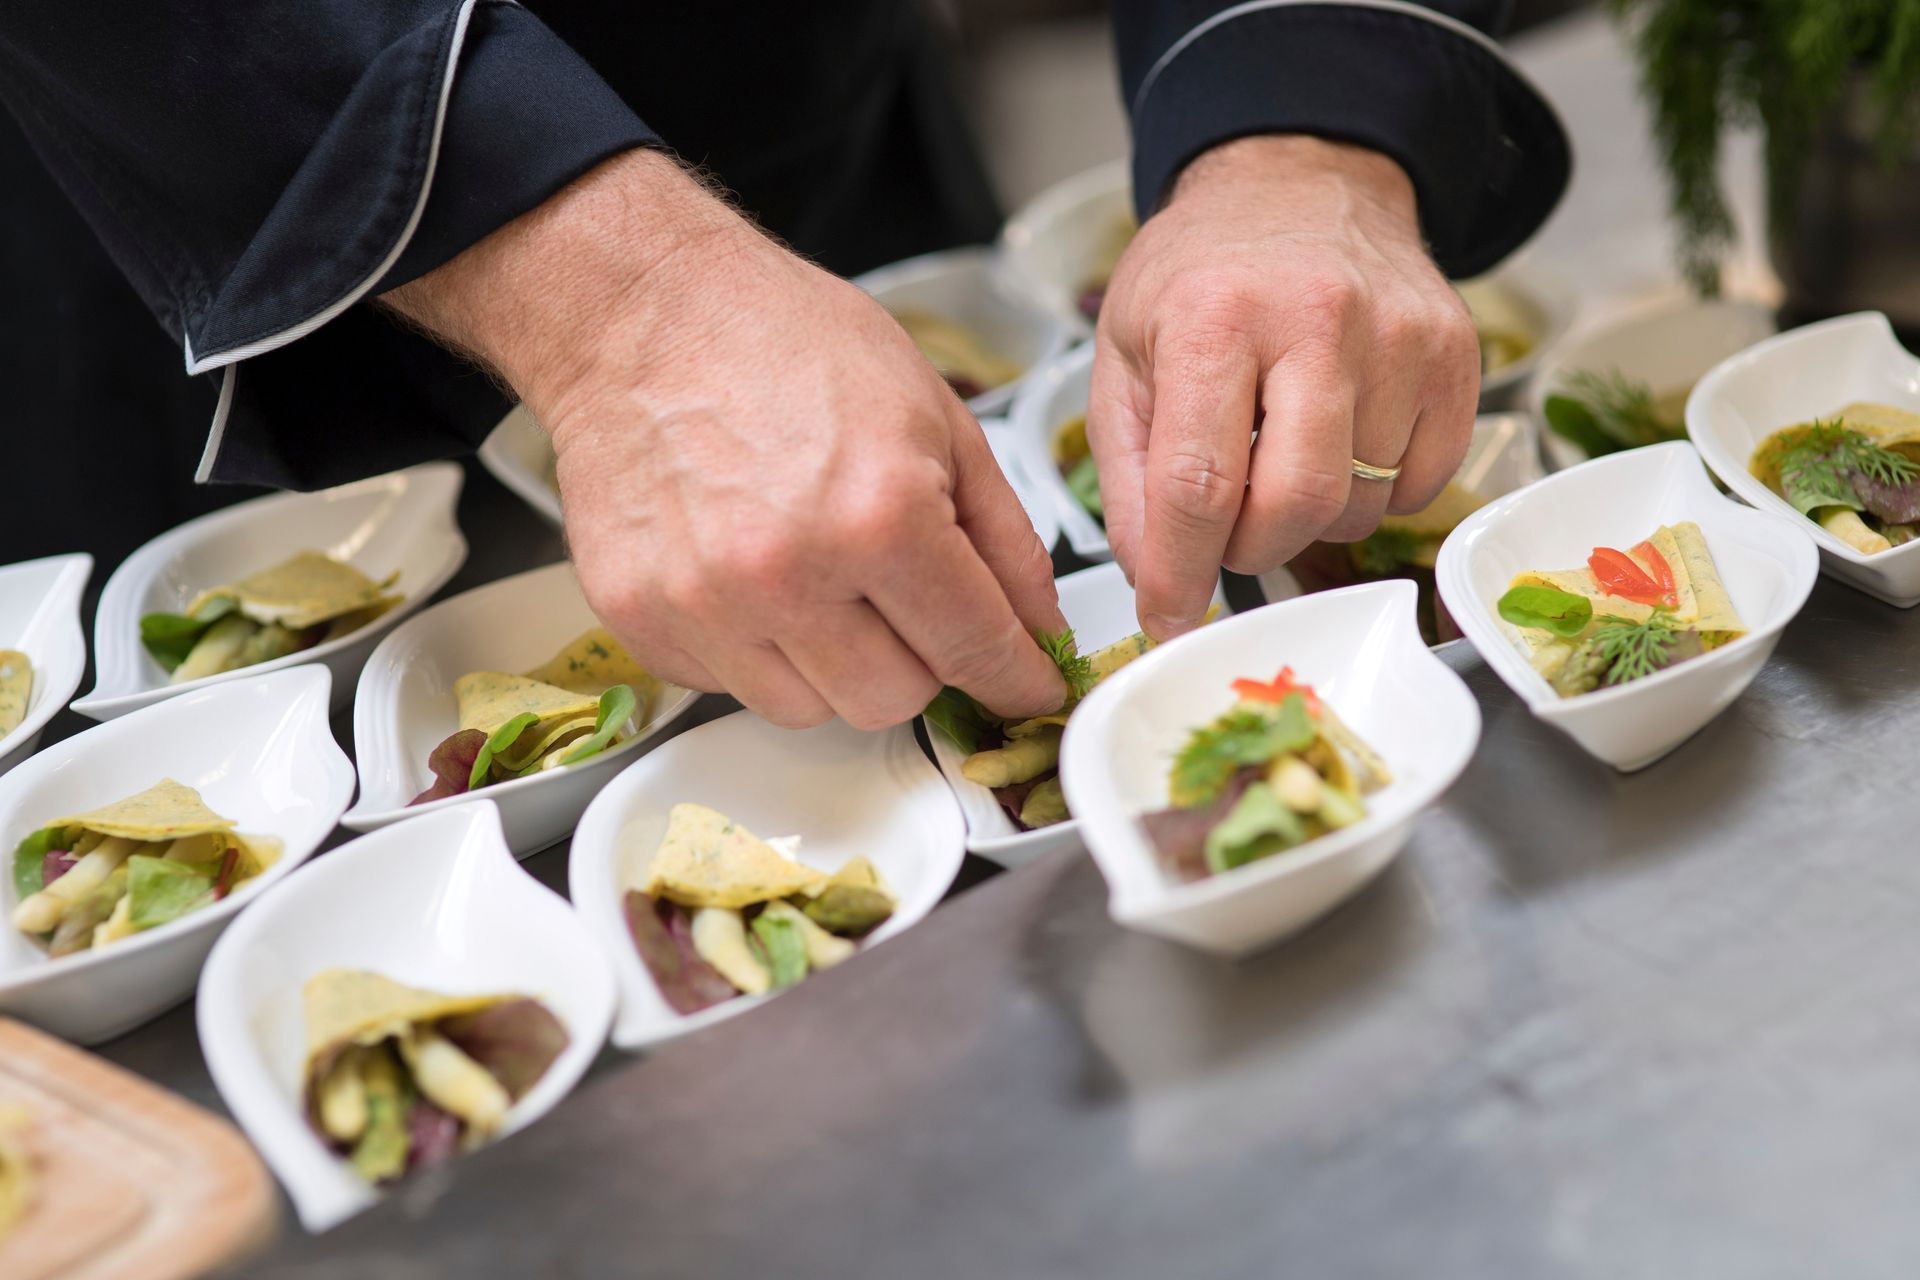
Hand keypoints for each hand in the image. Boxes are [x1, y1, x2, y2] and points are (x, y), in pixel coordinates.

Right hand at [383, 151, 1065, 727]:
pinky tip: (748, 573)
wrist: (638, 312)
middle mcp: (788, 573)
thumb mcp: (933, 414)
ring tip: (815, 575)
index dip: (1016, 678)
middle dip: (916, 659)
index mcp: (880, 514)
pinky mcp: (639, 619)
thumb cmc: (783, 340)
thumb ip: (1002, 534)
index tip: (1026, 686)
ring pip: (809, 712)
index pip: (976, 648)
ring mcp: (704, 604)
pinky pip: (728, 686)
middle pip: (894, 702)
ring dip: (832, 664)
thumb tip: (1036, 627)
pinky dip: (754, 649)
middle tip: (900, 594)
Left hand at [1088, 135, 1480, 639]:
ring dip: (1310, 519)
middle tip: (1226, 532)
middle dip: (1251, 549)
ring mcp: (1400, 337)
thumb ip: (1129, 475)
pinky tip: (1339, 443)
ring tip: (1280, 458)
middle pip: (1296, 503)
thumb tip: (1151, 576)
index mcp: (1215, 315)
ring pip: (1360, 504)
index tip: (1166, 616)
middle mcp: (1317, 319)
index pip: (1199, 483)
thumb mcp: (1126, 356)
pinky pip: (1420, 486)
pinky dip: (1374, 495)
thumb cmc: (1203, 275)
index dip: (1179, 570)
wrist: (1300, 182)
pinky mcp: (1458, 357)